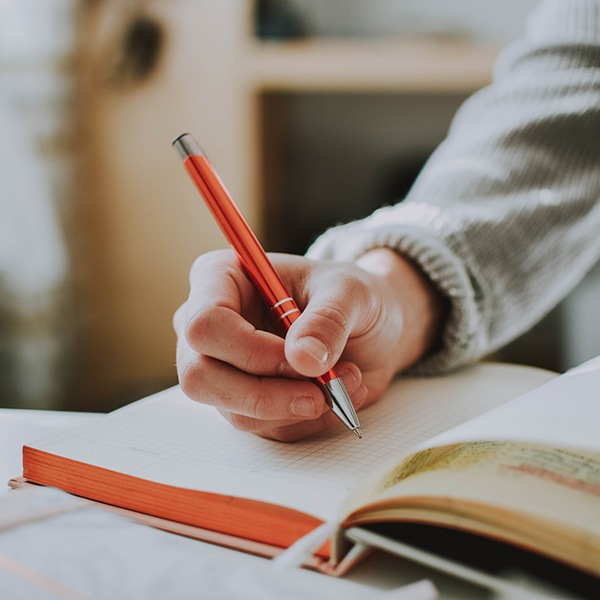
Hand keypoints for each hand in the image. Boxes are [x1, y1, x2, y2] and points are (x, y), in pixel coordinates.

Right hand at [174, 248, 445, 440]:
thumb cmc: (349, 296)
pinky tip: (337, 393)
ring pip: (234, 410)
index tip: (302, 358)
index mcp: (220, 278)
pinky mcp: (243, 401)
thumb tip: (303, 359)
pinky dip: (307, 419)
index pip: (205, 323)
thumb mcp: (351, 293)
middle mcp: (211, 326)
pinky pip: (264, 427)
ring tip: (346, 380)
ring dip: (297, 406)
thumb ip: (328, 320)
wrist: (368, 326)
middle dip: (266, 393)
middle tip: (321, 391)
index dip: (250, 350)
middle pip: (200, 376)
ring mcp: (222, 367)